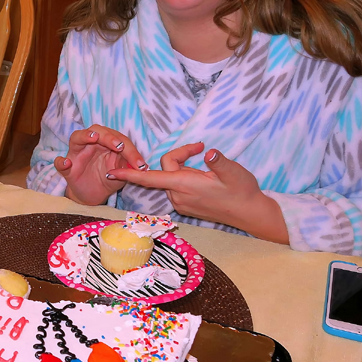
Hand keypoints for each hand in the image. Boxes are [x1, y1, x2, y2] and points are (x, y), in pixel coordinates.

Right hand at [54, 126, 147, 206]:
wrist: (93, 196)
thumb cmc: (107, 180)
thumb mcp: (121, 174)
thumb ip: (128, 167)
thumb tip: (140, 165)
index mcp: (106, 143)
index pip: (118, 139)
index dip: (130, 150)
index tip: (140, 164)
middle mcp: (90, 144)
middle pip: (97, 131)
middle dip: (109, 137)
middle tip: (119, 146)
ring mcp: (76, 154)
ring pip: (76, 137)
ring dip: (85, 136)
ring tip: (94, 137)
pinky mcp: (67, 168)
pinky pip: (60, 162)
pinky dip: (62, 161)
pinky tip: (67, 163)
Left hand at [107, 143, 286, 240]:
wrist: (250, 213)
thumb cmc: (243, 192)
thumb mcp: (235, 172)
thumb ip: (220, 162)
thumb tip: (210, 152)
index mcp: (185, 185)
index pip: (150, 178)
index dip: (130, 173)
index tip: (112, 171)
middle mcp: (178, 195)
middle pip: (164, 169)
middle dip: (179, 155)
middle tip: (201, 148)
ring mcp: (181, 202)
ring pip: (170, 176)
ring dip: (182, 165)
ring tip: (205, 163)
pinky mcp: (186, 205)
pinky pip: (176, 185)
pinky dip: (183, 175)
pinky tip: (204, 176)